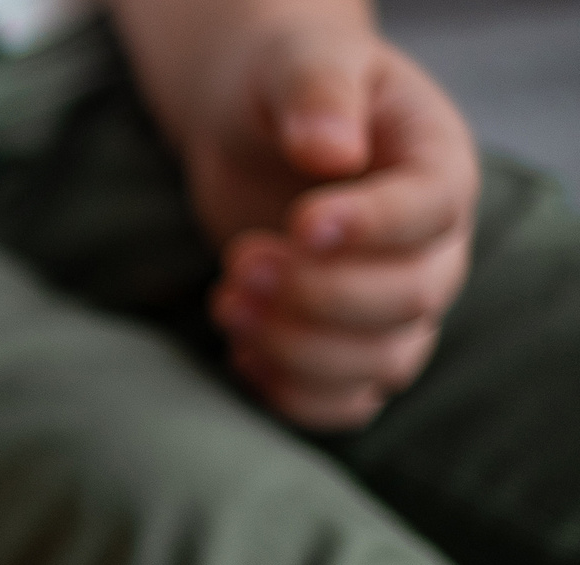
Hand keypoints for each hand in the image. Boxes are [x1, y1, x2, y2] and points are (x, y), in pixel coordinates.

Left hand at [176, 24, 476, 429]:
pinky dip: (292, 396)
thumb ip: (318, 94)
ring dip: (297, 350)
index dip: (371, 227)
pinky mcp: (348, 345)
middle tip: (240, 259)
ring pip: (382, 364)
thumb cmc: (284, 88)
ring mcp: (396, 305)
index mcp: (437, 165)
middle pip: (409, 300)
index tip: (299, 223)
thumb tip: (331, 152)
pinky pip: (346, 403)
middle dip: (317, 294)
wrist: (256, 129)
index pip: (431, 212)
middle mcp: (433, 244)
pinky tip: (240, 352)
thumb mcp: (298, 64)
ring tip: (225, 302)